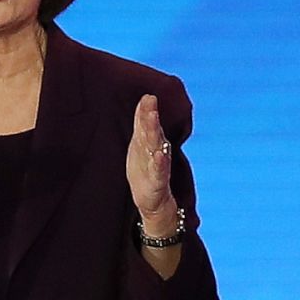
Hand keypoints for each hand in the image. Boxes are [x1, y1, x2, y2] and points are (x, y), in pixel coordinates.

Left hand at [125, 94, 174, 216]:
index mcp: (149, 144)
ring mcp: (157, 167)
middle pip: (152, 132)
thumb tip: (145, 100)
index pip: (146, 124)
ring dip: (155, 132)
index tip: (147, 94)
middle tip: (150, 99)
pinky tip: (159, 154)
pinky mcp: (158, 183)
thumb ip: (143, 124)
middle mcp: (155, 152)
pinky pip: (159, 171)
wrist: (154, 204)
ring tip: (153, 117)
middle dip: (150, 115)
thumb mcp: (140, 146)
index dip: (146, 110)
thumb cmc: (146, 173)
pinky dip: (160, 163)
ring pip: (156, 147)